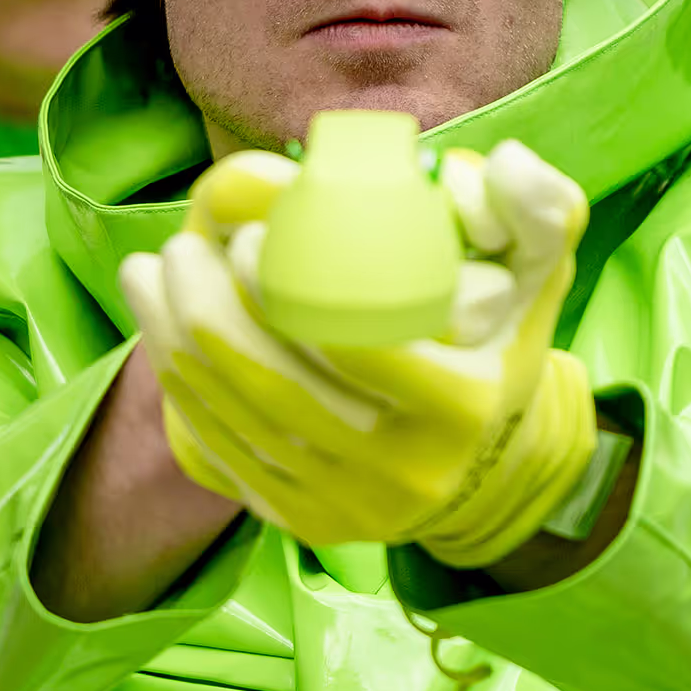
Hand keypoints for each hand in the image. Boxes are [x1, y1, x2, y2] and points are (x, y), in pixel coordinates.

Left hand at [118, 138, 598, 567]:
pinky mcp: (302, 528)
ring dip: (173, 342)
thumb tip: (492, 161)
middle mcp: (404, 474)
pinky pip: (223, 455)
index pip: (353, 343)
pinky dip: (180, 390)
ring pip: (236, 422)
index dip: (283, 288)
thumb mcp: (539, 273)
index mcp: (460, 407)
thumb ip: (537, 208)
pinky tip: (158, 331)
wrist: (486, 468)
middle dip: (207, 312)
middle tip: (181, 249)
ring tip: (151, 272)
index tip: (242, 233)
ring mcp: (348, 510)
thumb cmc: (497, 345)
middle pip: (277, 387)